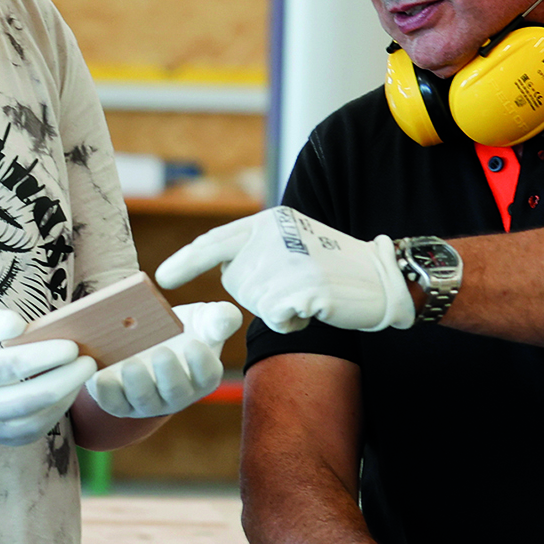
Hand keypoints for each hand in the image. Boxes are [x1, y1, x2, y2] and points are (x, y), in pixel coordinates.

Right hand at [0, 305, 96, 445]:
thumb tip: (21, 326)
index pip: (10, 368)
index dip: (45, 357)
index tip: (73, 345)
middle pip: (28, 400)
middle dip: (66, 381)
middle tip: (89, 361)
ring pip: (34, 422)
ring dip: (64, 399)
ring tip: (81, 375)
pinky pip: (30, 432)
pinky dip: (53, 414)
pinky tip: (65, 392)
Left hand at [86, 302, 242, 417]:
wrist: (142, 339)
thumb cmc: (178, 330)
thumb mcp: (201, 319)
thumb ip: (218, 318)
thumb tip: (226, 317)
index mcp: (200, 376)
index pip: (207, 376)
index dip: (202, 363)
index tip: (194, 344)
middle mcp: (175, 395)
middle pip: (175, 392)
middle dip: (169, 374)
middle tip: (162, 351)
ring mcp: (146, 402)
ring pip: (143, 401)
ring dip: (137, 385)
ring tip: (131, 363)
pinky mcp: (119, 402)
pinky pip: (112, 404)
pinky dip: (106, 392)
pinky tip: (101, 375)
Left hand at [154, 206, 413, 333]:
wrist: (382, 278)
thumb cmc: (333, 267)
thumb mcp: (290, 243)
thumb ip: (255, 250)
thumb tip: (221, 266)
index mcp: (268, 222)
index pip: (215, 242)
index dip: (186, 261)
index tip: (160, 277)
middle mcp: (274, 237)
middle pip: (235, 283)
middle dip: (259, 295)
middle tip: (296, 285)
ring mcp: (290, 261)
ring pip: (257, 304)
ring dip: (279, 310)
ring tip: (309, 295)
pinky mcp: (306, 287)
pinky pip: (278, 317)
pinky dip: (293, 321)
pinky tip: (314, 309)